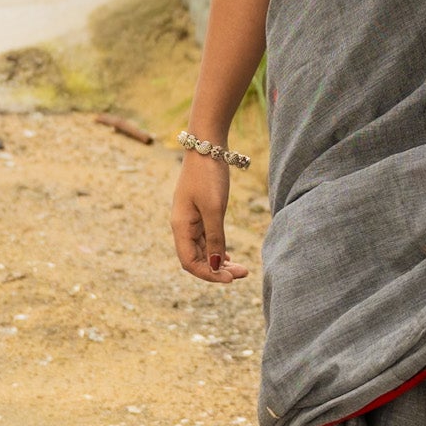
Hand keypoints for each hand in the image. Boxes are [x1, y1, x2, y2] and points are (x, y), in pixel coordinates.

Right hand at [170, 151, 249, 282]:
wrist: (206, 146)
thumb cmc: (208, 176)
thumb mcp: (214, 209)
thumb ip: (216, 239)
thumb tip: (217, 266)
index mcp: (181, 227)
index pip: (190, 263)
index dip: (209, 275)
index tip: (232, 279)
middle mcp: (182, 226)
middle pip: (197, 259)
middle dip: (218, 270)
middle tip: (244, 274)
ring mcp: (190, 219)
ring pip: (203, 250)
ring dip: (220, 261)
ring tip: (242, 268)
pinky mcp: (200, 212)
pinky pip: (206, 239)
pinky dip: (218, 249)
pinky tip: (230, 256)